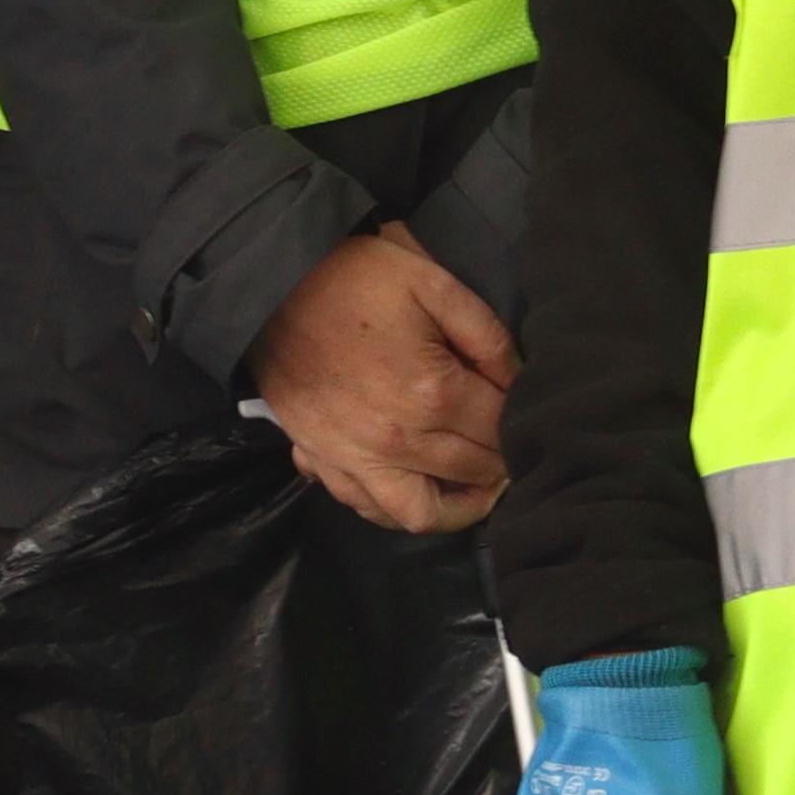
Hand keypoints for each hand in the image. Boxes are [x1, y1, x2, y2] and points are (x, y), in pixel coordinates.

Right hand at [247, 228, 514, 534]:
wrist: (269, 283)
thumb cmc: (355, 278)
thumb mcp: (434, 283)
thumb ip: (487, 335)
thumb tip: (519, 382)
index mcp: (433, 393)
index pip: (501, 431)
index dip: (522, 422)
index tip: (525, 411)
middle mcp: (397, 440)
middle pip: (472, 473)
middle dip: (501, 461)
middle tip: (509, 444)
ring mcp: (354, 458)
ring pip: (420, 515)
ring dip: (456, 507)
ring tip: (473, 485)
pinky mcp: (321, 459)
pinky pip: (365, 507)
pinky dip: (395, 508)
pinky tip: (413, 483)